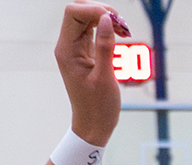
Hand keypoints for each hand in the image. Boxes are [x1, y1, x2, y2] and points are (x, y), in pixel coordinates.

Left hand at [55, 3, 122, 145]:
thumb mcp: (104, 77)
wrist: (93, 126)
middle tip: (122, 26)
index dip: (95, 10)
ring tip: (125, 31)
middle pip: (80, 11)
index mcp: (66, 50)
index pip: (74, 13)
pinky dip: (108, 28)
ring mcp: (76, 48)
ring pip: (88, 17)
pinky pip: (94, 29)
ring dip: (107, 18)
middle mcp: (68, 46)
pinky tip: (120, 35)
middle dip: (102, 11)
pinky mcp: (85, 52)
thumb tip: (106, 19)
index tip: (115, 22)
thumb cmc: (97, 108)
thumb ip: (104, 46)